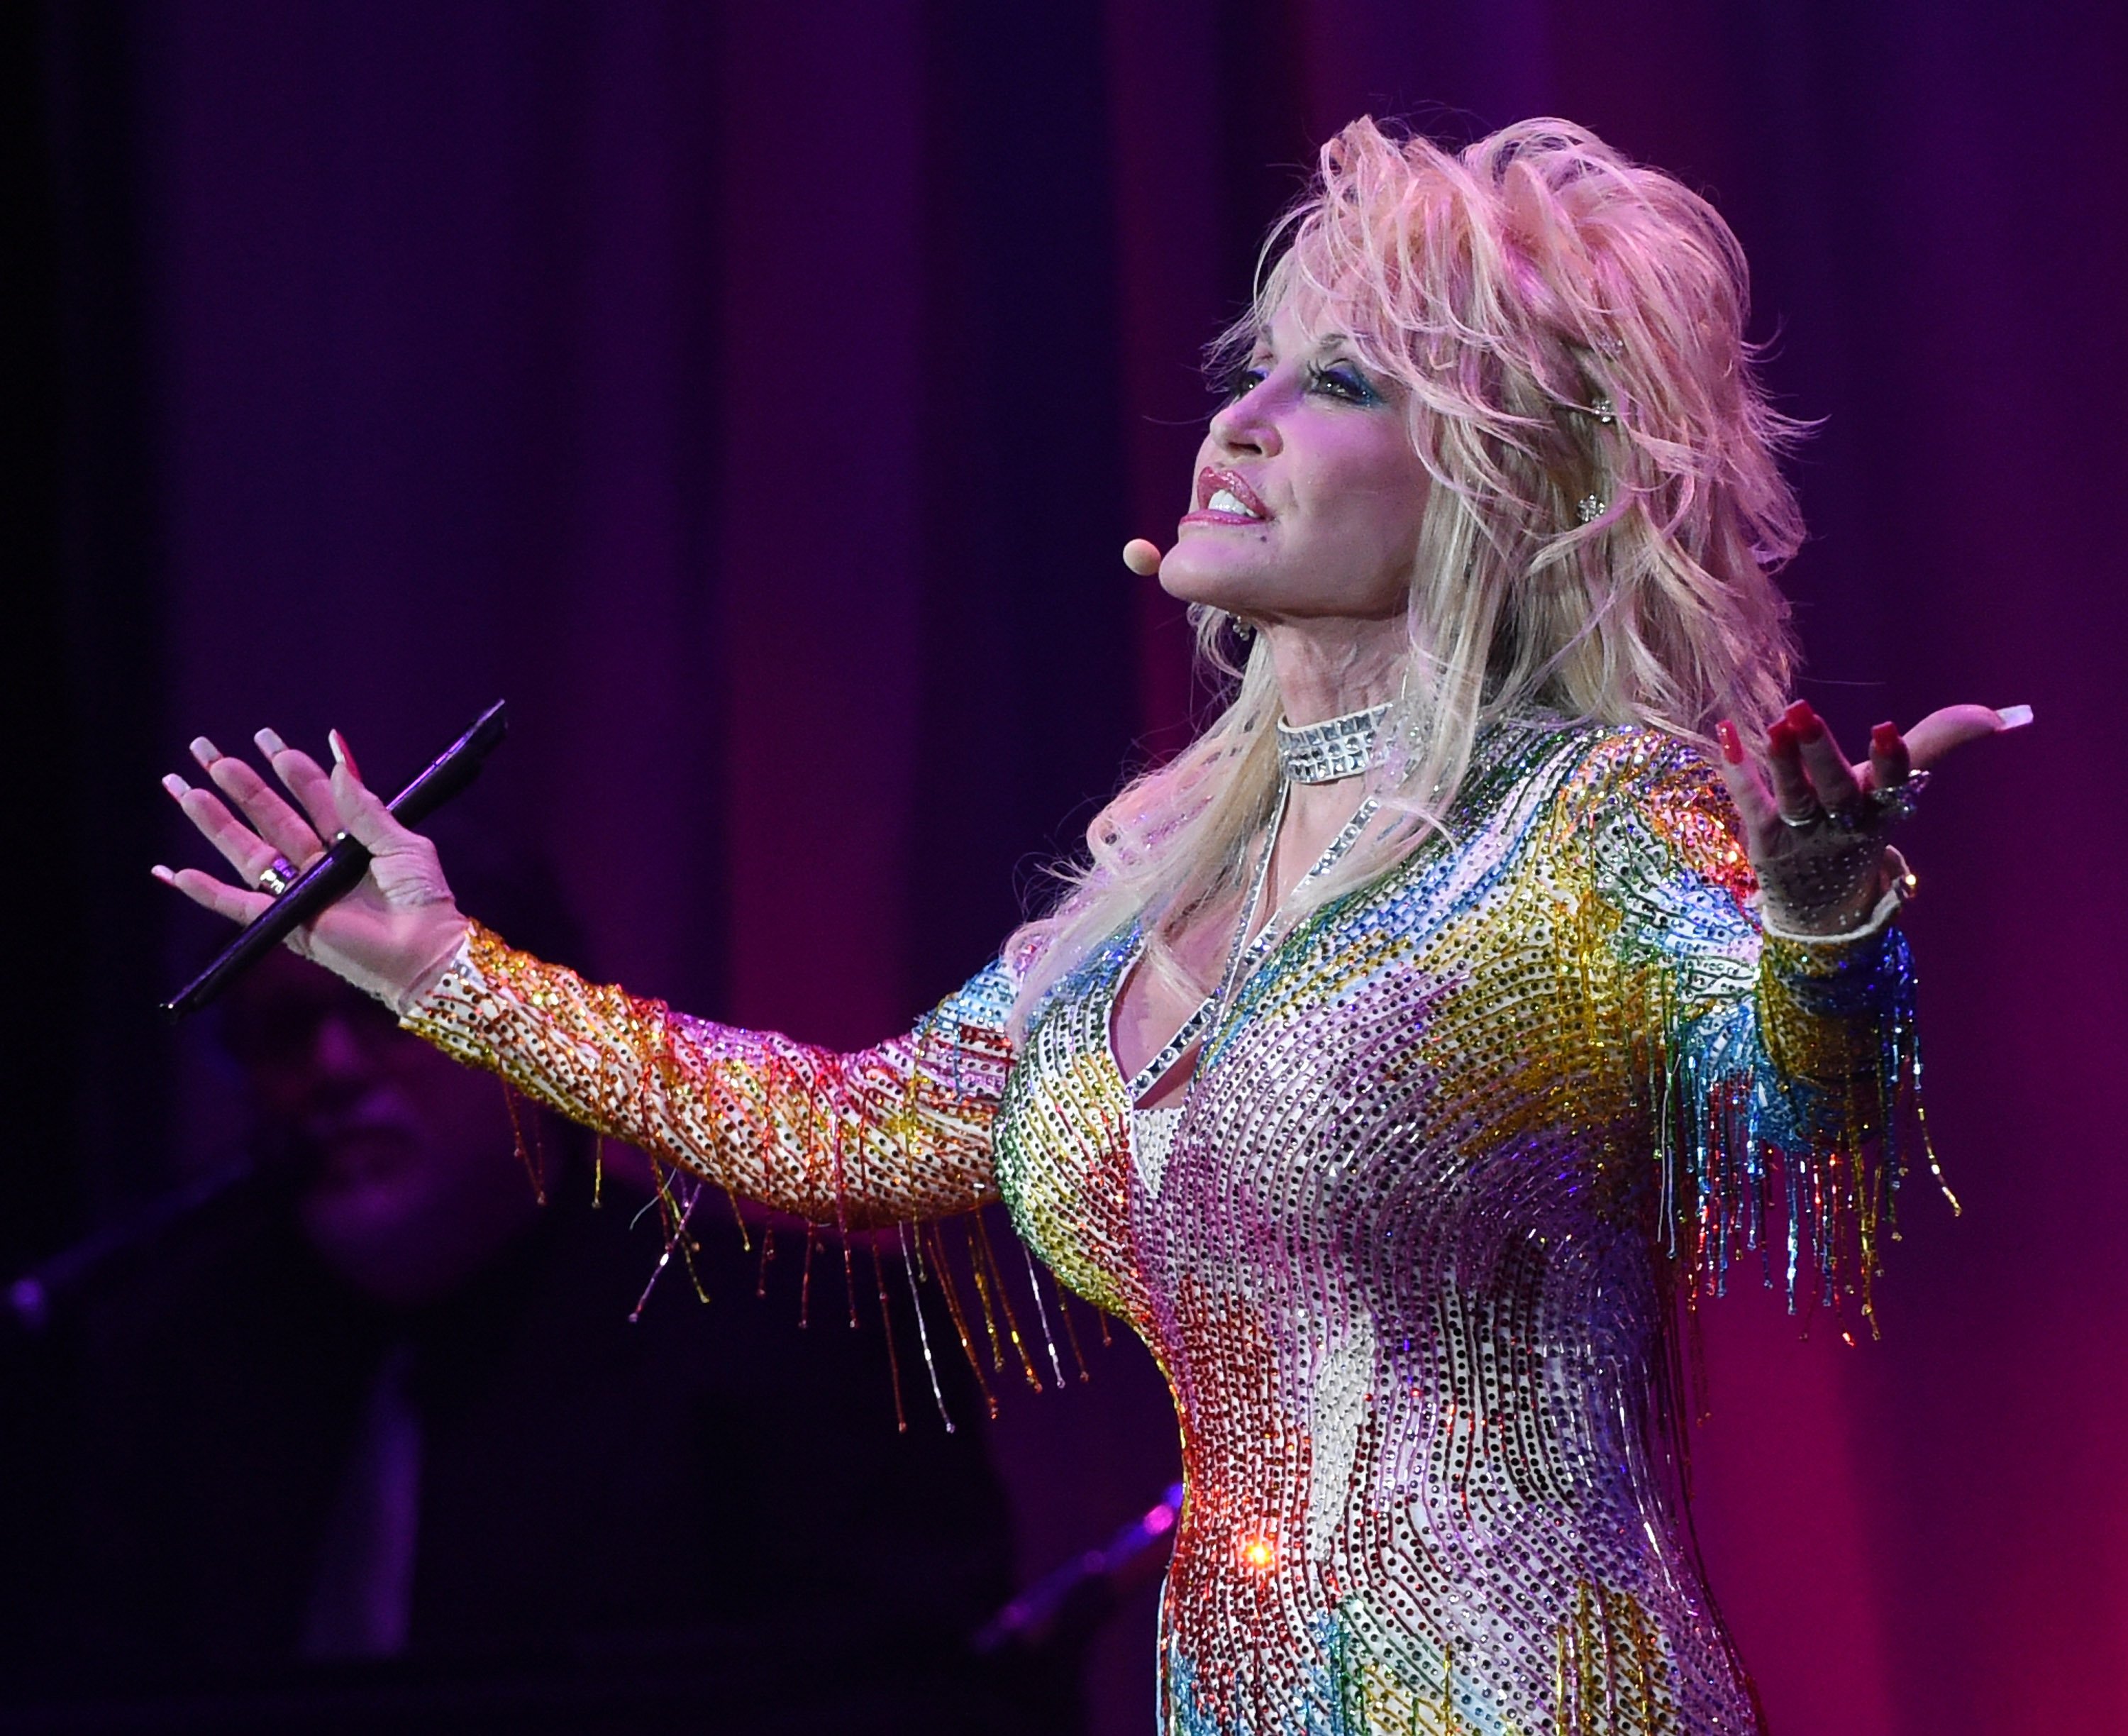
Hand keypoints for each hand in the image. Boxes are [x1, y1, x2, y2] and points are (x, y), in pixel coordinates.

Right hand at [152, 728, 468, 1010]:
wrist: (424, 951)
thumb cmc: (423, 899)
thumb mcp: (402, 844)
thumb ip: (364, 808)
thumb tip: (336, 762)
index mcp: (349, 840)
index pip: (312, 796)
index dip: (289, 768)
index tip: (266, 740)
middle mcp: (319, 864)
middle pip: (270, 816)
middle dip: (238, 784)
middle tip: (205, 751)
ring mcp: (300, 893)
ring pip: (247, 851)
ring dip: (214, 823)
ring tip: (185, 791)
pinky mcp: (288, 925)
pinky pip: (238, 906)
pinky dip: (206, 892)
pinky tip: (174, 872)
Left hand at [1714, 700, 2030, 935]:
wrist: (1822, 915)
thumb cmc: (1858, 834)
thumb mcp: (1896, 792)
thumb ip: (1936, 745)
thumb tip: (2003, 717)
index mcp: (1882, 811)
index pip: (1893, 784)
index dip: (1891, 760)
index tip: (1886, 730)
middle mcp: (1843, 823)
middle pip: (1834, 788)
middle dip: (1821, 753)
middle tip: (1803, 715)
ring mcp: (1802, 832)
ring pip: (1792, 796)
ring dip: (1782, 761)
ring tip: (1772, 724)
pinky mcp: (1765, 838)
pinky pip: (1750, 801)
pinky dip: (1738, 770)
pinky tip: (1725, 732)